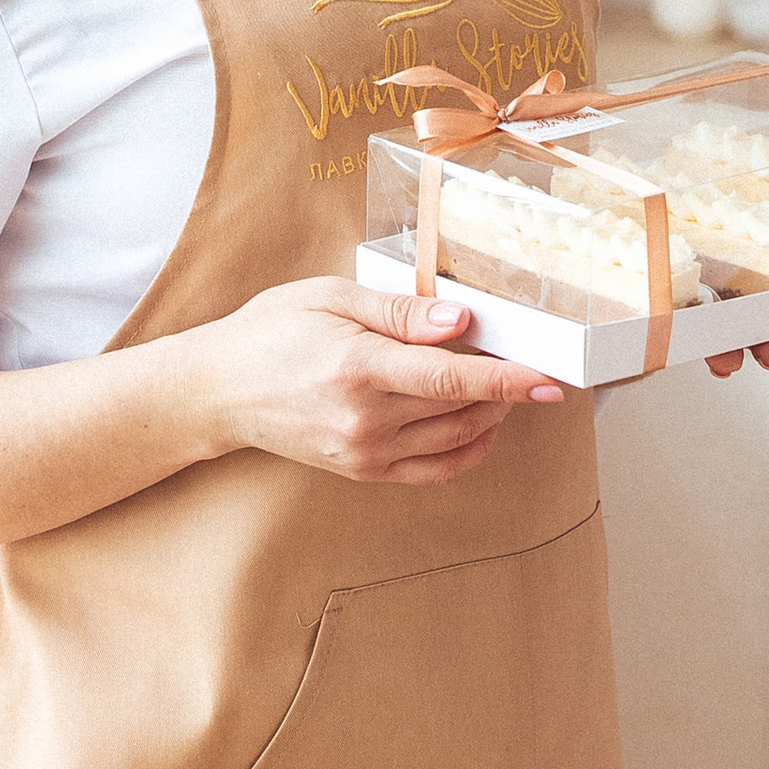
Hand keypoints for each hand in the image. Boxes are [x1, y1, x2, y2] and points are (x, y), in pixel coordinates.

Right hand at [180, 276, 562, 487]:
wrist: (220, 390)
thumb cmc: (272, 331)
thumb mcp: (331, 297)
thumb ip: (400, 311)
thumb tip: (458, 321)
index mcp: (359, 368)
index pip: (452, 376)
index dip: (507, 379)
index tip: (548, 379)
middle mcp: (366, 419)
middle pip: (462, 408)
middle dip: (503, 387)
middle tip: (522, 359)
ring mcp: (365, 453)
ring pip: (456, 440)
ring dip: (490, 414)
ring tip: (500, 384)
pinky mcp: (364, 472)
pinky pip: (434, 470)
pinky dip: (468, 451)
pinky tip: (480, 425)